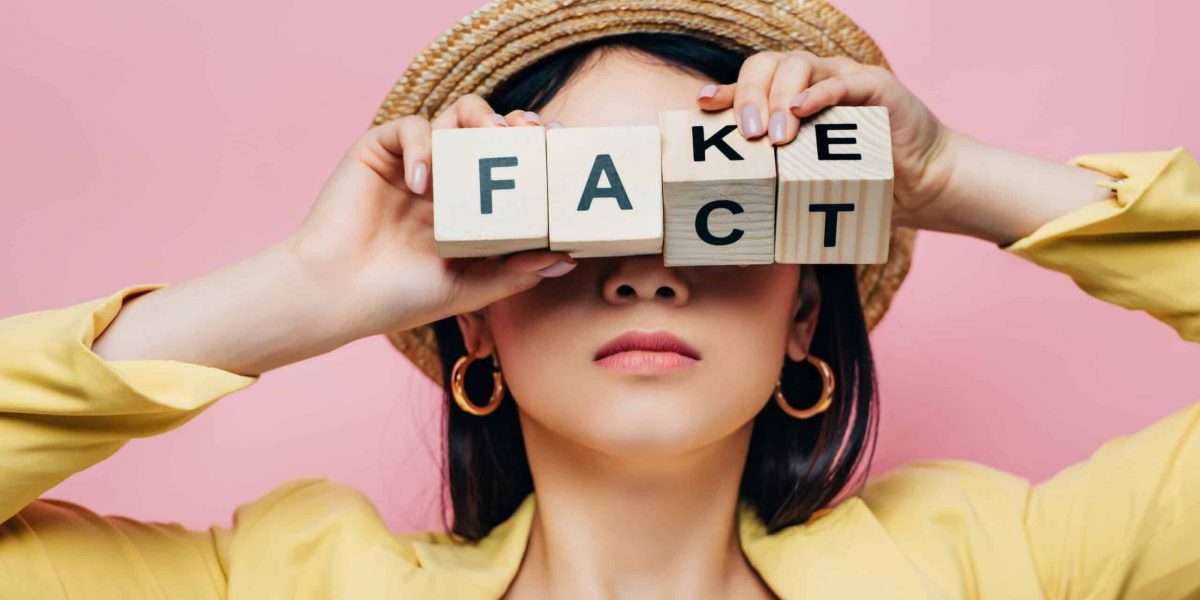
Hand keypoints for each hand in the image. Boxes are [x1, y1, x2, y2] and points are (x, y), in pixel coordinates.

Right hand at [284, 94, 576, 340]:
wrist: (337, 295)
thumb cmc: (399, 297)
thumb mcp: (470, 288)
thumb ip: (516, 272)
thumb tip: (566, 259)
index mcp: (470, 205)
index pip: (511, 165)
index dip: (536, 150)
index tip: (560, 147)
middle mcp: (446, 178)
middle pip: (487, 129)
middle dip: (513, 124)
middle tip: (528, 134)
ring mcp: (413, 163)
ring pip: (452, 114)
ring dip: (476, 119)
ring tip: (488, 137)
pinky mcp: (378, 152)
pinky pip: (408, 127)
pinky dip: (421, 146)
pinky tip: (422, 182)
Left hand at [696, 50, 953, 229]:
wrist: (922, 185)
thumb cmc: (862, 190)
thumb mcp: (811, 198)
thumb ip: (779, 215)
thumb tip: (741, 262)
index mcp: (788, 102)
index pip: (748, 86)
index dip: (724, 91)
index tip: (703, 105)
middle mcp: (810, 83)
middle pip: (766, 66)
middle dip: (749, 96)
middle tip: (747, 134)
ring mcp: (842, 79)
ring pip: (798, 65)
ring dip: (779, 97)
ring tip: (774, 134)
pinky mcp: (875, 85)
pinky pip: (842, 80)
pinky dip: (818, 92)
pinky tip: (800, 107)